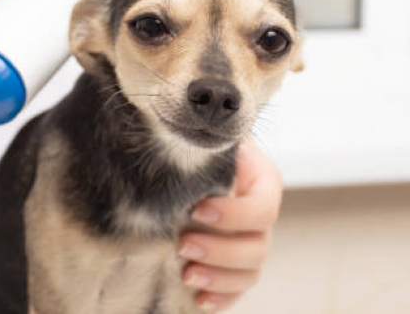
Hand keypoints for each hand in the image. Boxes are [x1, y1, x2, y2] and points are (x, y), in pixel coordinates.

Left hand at [179, 139, 282, 311]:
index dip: (234, 215)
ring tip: (186, 274)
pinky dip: (221, 299)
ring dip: (218, 278)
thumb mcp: (206, 139)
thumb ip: (202, 145)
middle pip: (258, 247)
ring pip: (250, 272)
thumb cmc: (196, 143)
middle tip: (182, 245)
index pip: (263, 208)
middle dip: (220, 251)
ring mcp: (249, 242)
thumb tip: (173, 141)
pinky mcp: (233, 264)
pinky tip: (199, 301)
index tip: (197, 211)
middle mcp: (260, 216)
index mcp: (262, 182)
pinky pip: (237, 289)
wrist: (188, 155)